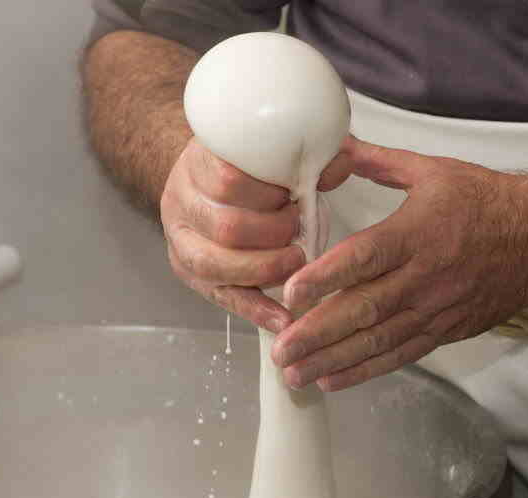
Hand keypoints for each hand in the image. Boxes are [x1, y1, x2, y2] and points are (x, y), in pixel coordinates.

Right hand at [161, 136, 352, 331]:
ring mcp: (183, 241)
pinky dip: (257, 310)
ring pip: (216, 265)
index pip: (229, 180)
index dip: (268, 193)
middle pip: (227, 227)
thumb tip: (344, 164)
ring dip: (265, 269)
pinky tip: (282, 317)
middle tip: (297, 226)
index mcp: (200, 162)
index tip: (292, 194)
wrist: (204, 179)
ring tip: (295, 262)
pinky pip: (224, 297)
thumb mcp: (273, 150)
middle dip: (273, 233)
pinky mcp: (192, 274)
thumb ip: (310, 153)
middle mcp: (183, 202)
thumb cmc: (245, 166)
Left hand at [271, 139, 527, 390]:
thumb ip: (380, 163)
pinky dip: (367, 369)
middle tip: (279, 352)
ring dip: (334, 360)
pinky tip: (335, 379)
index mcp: (417, 232)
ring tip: (295, 375)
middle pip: (365, 310)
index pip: (364, 258)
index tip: (290, 293)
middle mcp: (425, 276)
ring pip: (380, 340)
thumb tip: (336, 146)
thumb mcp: (434, 171)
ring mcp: (437, 308)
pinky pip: (403, 354)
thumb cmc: (488, 201)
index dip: (325, 277)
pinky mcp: (447, 329)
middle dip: (318, 333)